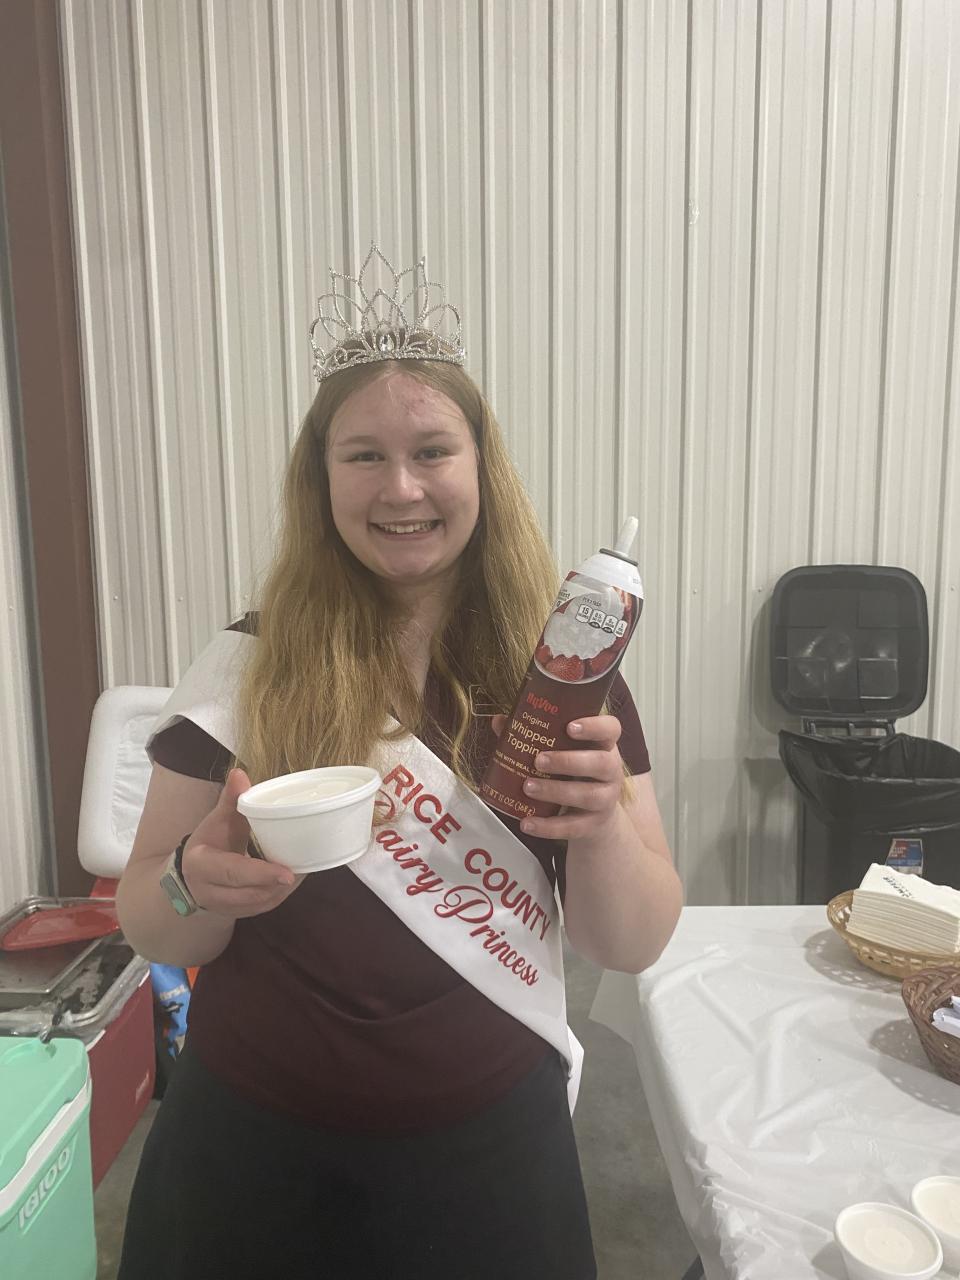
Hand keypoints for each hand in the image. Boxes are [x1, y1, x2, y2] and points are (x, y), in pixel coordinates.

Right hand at [180, 768, 302, 917]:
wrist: (193, 873)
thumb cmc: (210, 841)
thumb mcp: (217, 820)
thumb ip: (230, 800)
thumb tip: (240, 773)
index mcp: (201, 865)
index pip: (233, 872)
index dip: (261, 874)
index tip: (288, 872)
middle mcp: (209, 892)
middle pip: (250, 893)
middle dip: (279, 883)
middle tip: (305, 866)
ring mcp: (223, 907)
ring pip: (260, 903)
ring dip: (284, 889)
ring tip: (304, 868)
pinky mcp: (238, 914)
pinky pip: (263, 907)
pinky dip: (281, 894)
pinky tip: (296, 878)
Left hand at [490, 714, 623, 839]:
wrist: (597, 818)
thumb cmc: (575, 774)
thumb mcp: (564, 753)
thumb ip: (536, 736)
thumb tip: (499, 721)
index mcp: (604, 746)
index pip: (611, 729)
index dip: (594, 726)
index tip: (570, 727)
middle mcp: (611, 771)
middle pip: (601, 763)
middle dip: (568, 761)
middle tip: (538, 760)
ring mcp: (605, 800)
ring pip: (587, 796)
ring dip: (555, 791)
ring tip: (527, 787)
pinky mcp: (593, 825)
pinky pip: (572, 827)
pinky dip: (548, 827)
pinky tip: (526, 822)